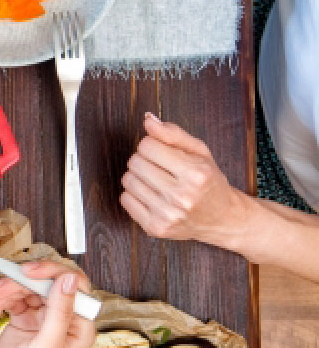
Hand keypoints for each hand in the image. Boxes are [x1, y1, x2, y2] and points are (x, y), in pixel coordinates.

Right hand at [0, 262, 96, 347]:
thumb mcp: (45, 347)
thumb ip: (59, 312)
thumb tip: (68, 280)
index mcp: (78, 328)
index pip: (72, 285)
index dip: (50, 273)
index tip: (27, 272)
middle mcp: (61, 321)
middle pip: (43, 284)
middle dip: (18, 283)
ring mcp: (40, 320)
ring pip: (24, 289)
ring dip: (2, 292)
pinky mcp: (21, 322)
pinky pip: (9, 300)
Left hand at [119, 113, 250, 245]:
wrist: (222, 219)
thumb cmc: (209, 181)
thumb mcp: (199, 152)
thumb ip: (173, 134)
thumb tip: (147, 120)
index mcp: (195, 173)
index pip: (147, 145)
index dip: (152, 145)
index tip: (161, 152)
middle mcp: (182, 196)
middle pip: (135, 162)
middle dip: (144, 160)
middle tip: (159, 167)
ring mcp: (167, 214)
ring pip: (127, 180)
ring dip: (138, 177)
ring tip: (156, 181)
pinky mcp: (155, 228)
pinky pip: (124, 200)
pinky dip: (134, 195)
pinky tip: (152, 196)